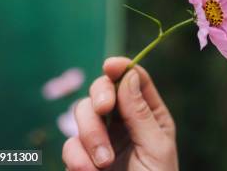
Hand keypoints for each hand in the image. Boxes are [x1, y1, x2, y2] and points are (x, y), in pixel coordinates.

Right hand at [62, 57, 178, 169]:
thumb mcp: (156, 147)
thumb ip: (141, 113)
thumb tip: (128, 76)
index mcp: (149, 115)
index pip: (135, 80)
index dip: (123, 67)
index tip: (111, 65)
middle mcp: (124, 121)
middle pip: (103, 89)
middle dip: (100, 95)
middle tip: (105, 109)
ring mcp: (101, 137)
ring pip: (82, 113)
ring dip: (90, 135)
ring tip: (104, 163)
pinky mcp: (82, 157)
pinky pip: (69, 143)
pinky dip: (77, 157)